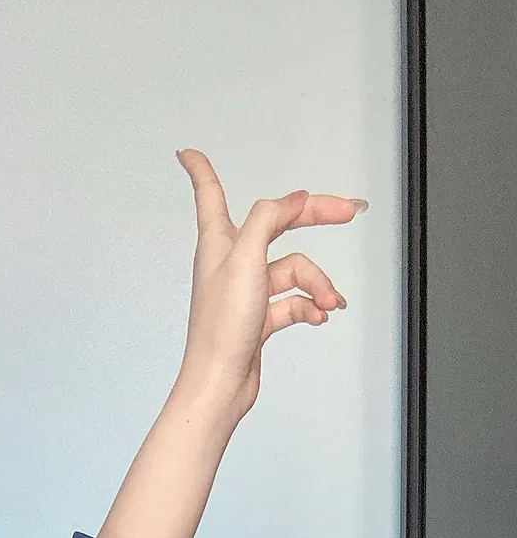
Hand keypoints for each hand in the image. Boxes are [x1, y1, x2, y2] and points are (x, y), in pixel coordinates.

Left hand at [174, 148, 366, 420]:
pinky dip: (310, 306)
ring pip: (294, 270)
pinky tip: (321, 315)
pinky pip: (294, 302)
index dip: (201, 170)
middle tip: (350, 210)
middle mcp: (232, 262)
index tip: (188, 152)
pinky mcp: (258, 318)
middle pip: (277, 224)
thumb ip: (268, 220)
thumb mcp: (245, 260)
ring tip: (330, 302)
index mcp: (220, 242)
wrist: (220, 385)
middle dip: (315, 216)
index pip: (210, 194)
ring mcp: (247, 291)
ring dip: (317, 284)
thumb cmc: (220, 329)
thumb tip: (292, 198)